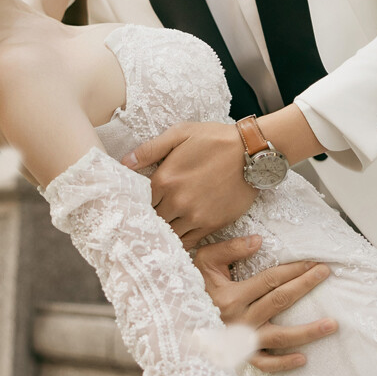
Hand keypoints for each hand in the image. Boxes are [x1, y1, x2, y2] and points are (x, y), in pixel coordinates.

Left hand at [123, 121, 255, 243]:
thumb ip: (150, 149)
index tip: (137, 204)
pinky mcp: (211, 225)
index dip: (137, 203)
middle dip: (150, 218)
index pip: (140, 200)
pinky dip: (181, 240)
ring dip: (165, 230)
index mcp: (164, 179)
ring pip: (169, 233)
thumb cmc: (215, 139)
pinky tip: (178, 234)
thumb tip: (124, 163)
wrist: (252, 152)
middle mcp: (176, 201)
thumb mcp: (180, 134)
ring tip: (163, 227)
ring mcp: (194, 216)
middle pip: (153, 219)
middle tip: (148, 219)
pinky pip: (189, 241)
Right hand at [192, 237, 337, 372]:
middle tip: (326, 274)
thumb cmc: (190, 286)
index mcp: (231, 295)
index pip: (270, 279)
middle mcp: (240, 319)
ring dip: (308, 331)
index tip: (314, 262)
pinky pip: (264, 364)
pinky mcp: (241, 357)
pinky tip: (303, 359)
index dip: (294, 269)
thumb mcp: (203, 261)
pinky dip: (282, 364)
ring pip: (280, 337)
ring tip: (332, 324)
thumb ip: (229, 249)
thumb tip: (258, 241)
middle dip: (306, 286)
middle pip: (280, 301)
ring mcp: (242, 341)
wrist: (173, 320)